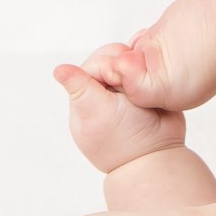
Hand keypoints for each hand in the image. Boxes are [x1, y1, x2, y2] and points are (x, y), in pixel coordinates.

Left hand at [54, 42, 187, 173]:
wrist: (157, 158)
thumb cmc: (123, 140)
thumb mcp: (95, 111)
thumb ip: (79, 87)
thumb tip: (58, 70)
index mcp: (86, 95)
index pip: (95, 62)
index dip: (108, 65)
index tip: (117, 81)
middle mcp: (105, 91)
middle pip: (115, 58)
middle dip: (126, 69)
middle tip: (132, 93)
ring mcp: (127, 91)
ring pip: (134, 62)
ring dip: (140, 72)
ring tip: (143, 96)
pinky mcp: (147, 92)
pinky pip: (149, 72)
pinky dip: (151, 76)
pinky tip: (151, 91)